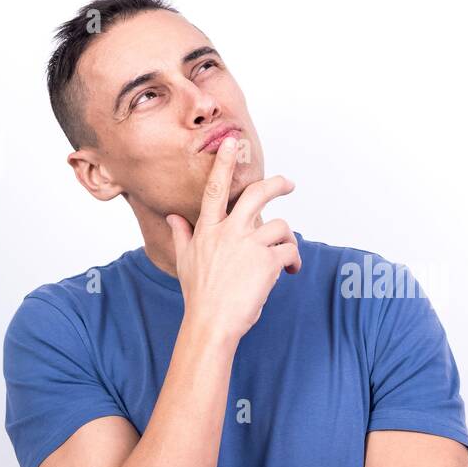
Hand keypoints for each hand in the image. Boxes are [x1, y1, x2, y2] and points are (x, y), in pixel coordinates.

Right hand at [165, 134, 301, 341]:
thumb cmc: (199, 296)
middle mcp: (228, 232)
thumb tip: (173, 217)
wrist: (211, 323)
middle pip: (257, 195)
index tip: (232, 142)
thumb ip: (182, 235)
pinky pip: (289, 250)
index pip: (214, 188)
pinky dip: (294, 260)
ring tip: (287, 257)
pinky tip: (290, 271)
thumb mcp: (185, 261)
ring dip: (288, 240)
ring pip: (281, 226)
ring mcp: (248, 245)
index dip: (224, 163)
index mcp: (208, 230)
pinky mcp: (267, 262)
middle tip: (288, 184)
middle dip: (277, 184)